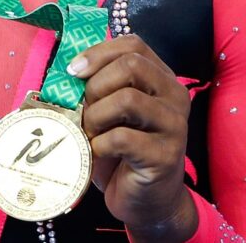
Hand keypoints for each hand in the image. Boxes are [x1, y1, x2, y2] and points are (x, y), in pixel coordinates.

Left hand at [67, 34, 197, 241]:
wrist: (147, 201)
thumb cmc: (123, 150)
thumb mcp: (111, 110)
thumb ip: (101, 84)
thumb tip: (70, 69)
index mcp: (161, 77)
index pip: (133, 44)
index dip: (98, 52)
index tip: (74, 71)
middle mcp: (174, 95)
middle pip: (131, 65)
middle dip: (96, 85)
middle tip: (84, 108)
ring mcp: (174, 125)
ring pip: (127, 99)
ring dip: (96, 116)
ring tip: (90, 132)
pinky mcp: (166, 155)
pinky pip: (122, 138)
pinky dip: (99, 144)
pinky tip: (97, 152)